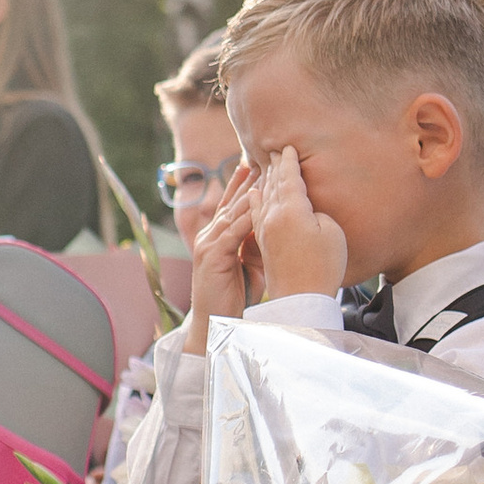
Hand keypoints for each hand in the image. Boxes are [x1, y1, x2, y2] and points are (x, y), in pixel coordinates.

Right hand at [182, 166, 262, 342]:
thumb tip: (275, 231)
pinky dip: (246, 218)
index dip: (244, 185)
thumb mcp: (248, 265)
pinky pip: (231, 233)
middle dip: (247, 181)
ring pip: (231, 213)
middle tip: (262, 159)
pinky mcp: (212, 256)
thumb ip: (256, 246)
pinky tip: (257, 205)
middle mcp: (209, 236)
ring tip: (262, 174)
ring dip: (248, 193)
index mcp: (217, 238)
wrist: (214, 325)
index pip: (231, 205)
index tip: (259, 166)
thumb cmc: (233, 297)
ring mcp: (208, 245)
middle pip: (231, 202)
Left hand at [254, 144, 348, 300]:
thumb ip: (319, 214)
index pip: (288, 178)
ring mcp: (265, 230)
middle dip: (274, 166)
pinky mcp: (263, 243)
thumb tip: (308, 210)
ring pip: (262, 197)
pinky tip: (253, 194)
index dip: (289, 161)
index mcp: (291, 210)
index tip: (287, 147)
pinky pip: (256, 213)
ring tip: (264, 167)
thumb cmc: (323, 267)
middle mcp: (273, 216)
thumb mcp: (332, 234)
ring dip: (264, 180)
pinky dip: (255, 200)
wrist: (301, 299)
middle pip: (272, 184)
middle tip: (274, 150)